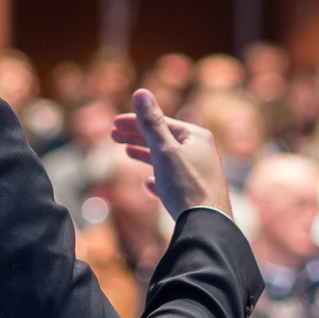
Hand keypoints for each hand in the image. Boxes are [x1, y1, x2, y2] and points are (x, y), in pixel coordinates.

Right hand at [112, 90, 231, 218]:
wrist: (206, 225)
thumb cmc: (185, 185)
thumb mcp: (164, 150)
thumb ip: (151, 122)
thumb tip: (141, 92)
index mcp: (196, 137)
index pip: (161, 122)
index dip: (136, 122)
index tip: (114, 124)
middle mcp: (201, 152)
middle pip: (164, 139)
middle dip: (138, 136)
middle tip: (113, 136)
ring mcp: (200, 174)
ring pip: (168, 159)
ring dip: (146, 154)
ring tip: (127, 153)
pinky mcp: (196, 195)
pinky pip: (174, 182)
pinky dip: (158, 178)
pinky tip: (148, 183)